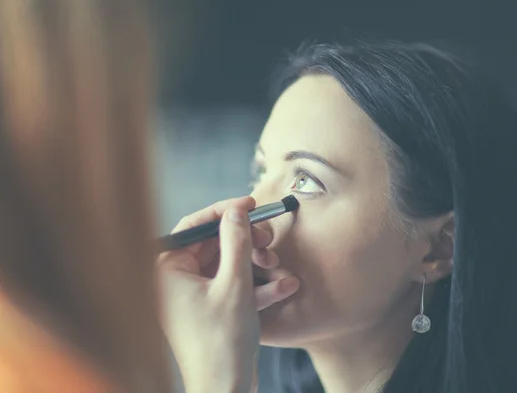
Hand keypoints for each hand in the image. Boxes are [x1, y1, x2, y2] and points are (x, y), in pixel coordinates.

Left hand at [157, 197, 299, 392]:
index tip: (250, 204)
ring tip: (277, 264)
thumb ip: (236, 241)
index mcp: (168, 270)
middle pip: (213, 245)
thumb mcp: (234, 284)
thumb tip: (236, 211)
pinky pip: (232, 287)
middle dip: (245, 242)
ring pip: (227, 265)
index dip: (224, 212)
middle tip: (267, 238)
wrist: (225, 390)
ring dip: (255, 264)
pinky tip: (284, 285)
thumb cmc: (221, 342)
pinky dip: (255, 286)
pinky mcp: (210, 310)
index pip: (194, 226)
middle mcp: (176, 281)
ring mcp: (193, 297)